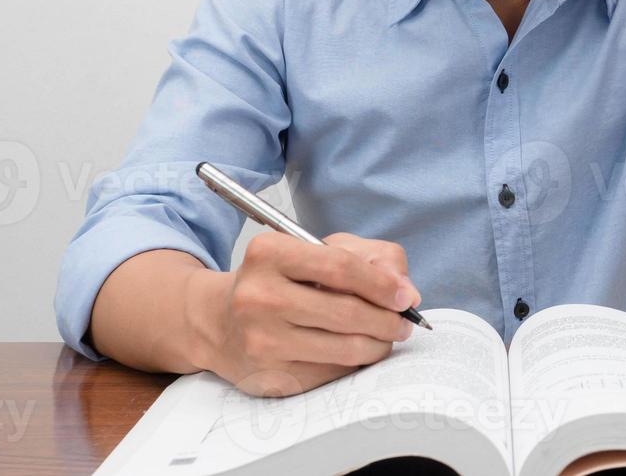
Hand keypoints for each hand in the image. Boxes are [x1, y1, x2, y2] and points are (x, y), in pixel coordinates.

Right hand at [197, 231, 421, 396]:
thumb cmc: (279, 279)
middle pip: (346, 312)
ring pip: (344, 349)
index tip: (406, 296)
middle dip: (387, 319)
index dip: (382, 284)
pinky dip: (354, 363)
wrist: (219, 321)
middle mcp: (259, 297)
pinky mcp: (269, 376)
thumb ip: (369, 257)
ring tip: (387, 337)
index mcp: (269, 253)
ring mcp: (261, 341)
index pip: (340, 267)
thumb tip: (405, 290)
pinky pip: (332, 373)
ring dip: (378, 345)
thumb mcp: (317, 250)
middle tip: (404, 322)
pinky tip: (356, 351)